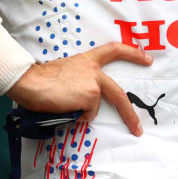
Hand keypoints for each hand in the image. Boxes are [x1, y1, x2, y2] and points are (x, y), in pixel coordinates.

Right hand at [6, 42, 152, 135]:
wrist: (30, 81)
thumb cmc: (40, 79)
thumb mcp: (65, 73)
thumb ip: (78, 82)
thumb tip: (81, 102)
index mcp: (87, 60)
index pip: (114, 50)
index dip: (132, 53)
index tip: (147, 58)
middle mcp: (94, 71)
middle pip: (118, 93)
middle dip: (130, 113)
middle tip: (138, 128)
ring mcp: (94, 84)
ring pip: (94, 108)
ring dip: (80, 112)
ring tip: (61, 103)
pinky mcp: (91, 96)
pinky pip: (86, 115)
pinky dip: (76, 116)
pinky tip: (63, 106)